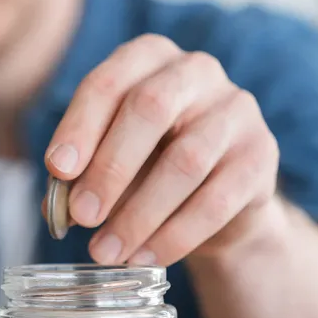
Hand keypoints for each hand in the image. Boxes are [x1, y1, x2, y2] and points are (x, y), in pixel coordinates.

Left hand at [42, 34, 280, 266]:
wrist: (214, 201)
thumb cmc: (144, 168)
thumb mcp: (105, 165)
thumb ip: (77, 178)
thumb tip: (55, 207)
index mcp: (147, 59)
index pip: (108, 83)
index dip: (79, 127)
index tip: (57, 170)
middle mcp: (195, 71)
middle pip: (150, 109)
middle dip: (110, 168)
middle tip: (81, 216)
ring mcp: (236, 110)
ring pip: (186, 160)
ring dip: (139, 213)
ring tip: (105, 251)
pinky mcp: (262, 155)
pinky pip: (217, 199)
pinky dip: (175, 235)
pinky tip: (145, 258)